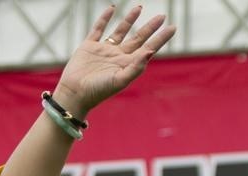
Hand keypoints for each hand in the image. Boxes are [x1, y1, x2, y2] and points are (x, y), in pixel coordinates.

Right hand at [53, 5, 175, 117]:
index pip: (148, 48)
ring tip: (139, 7)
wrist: (74, 94)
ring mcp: (103, 50)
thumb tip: (150, 51)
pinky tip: (111, 9)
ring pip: (120, 31)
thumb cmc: (97, 91)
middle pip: (138, 38)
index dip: (161, 38)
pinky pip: (98, 29)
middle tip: (162, 16)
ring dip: (129, 20)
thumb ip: (136, 67)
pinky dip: (104, 19)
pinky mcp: (89, 46)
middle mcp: (117, 56)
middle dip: (150, 28)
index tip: (173, 27)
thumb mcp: (119, 81)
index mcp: (127, 64)